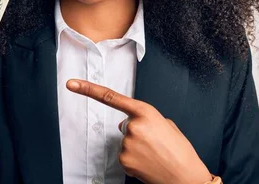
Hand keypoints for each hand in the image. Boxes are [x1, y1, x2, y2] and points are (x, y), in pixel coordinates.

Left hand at [67, 79, 211, 183]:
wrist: (186, 176)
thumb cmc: (180, 150)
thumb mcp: (166, 125)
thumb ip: (145, 118)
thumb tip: (125, 124)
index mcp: (146, 112)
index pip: (111, 97)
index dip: (88, 89)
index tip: (72, 84)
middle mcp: (133, 126)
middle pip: (125, 126)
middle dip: (137, 133)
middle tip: (156, 143)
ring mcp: (127, 144)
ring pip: (125, 143)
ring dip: (137, 148)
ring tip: (156, 154)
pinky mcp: (124, 160)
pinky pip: (125, 157)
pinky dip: (135, 160)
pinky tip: (149, 163)